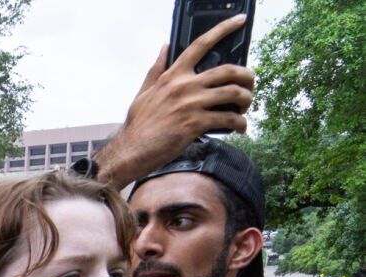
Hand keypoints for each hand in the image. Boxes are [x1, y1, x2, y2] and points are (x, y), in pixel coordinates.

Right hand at [98, 16, 254, 187]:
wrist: (129, 152)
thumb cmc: (137, 126)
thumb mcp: (143, 93)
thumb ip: (157, 69)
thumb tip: (165, 47)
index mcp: (172, 76)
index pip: (200, 45)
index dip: (223, 29)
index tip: (239, 21)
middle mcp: (183, 86)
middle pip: (228, 70)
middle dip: (247, 77)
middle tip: (249, 86)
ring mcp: (190, 104)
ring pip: (233, 93)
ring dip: (246, 100)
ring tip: (244, 109)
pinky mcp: (195, 124)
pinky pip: (228, 119)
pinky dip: (240, 124)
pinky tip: (240, 128)